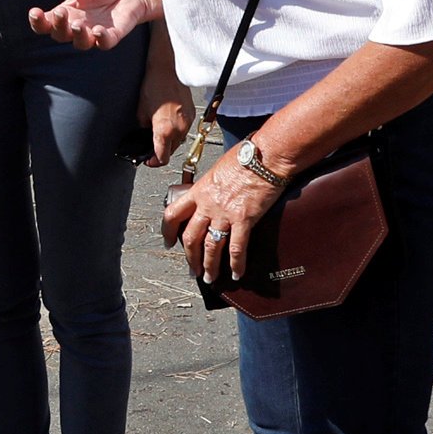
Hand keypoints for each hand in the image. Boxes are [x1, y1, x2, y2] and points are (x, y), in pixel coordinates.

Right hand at [33, 0, 161, 49]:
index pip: (46, 23)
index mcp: (65, 14)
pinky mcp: (111, 37)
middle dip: (58, 26)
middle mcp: (76, 27)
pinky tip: (98, 30)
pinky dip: (101, 39)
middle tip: (61, 13)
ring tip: (78, 25)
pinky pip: (104, 43)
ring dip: (78, 35)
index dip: (38, 21)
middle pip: (60, 35)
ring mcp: (93, 34)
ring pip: (80, 43)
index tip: (35, 12)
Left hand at [137, 58, 191, 167]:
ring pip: (179, 141)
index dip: (153, 162)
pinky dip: (176, 130)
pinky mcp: (192, 115)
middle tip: (151, 146)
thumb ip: (144, 129)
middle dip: (161, 151)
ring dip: (169, 141)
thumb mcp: (141, 112)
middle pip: (171, 151)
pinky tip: (168, 121)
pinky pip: (184, 129)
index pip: (162, 158)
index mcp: (164, 130)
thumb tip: (145, 138)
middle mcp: (179, 129)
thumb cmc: (153, 86)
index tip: (148, 160)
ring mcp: (187, 122)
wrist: (167, 70)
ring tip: (160, 130)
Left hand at [161, 154, 279, 283]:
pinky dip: (236, 264)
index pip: (173, 214)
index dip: (168, 231)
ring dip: (209, 266)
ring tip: (210, 278)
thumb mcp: (219, 168)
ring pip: (211, 247)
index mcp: (199, 190)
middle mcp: (208, 205)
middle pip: (190, 238)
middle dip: (190, 258)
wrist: (264, 156)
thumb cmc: (246, 156)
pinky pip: (237, 248)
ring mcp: (225, 214)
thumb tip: (215, 192)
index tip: (169, 242)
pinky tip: (236, 274)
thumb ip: (213, 185)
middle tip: (192, 270)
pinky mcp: (244, 220)